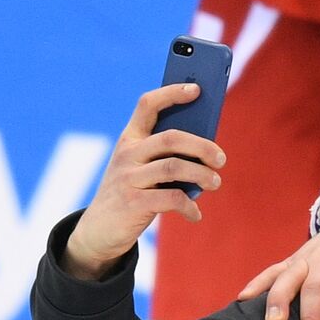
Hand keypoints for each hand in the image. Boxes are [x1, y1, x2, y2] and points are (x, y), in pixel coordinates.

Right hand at [64, 83, 224, 279]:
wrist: (98, 230)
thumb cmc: (131, 192)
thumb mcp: (140, 168)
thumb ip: (165, 155)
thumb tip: (208, 151)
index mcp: (130, 138)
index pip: (148, 104)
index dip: (172, 93)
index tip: (196, 89)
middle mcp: (127, 154)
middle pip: (171, 138)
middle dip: (202, 146)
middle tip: (221, 159)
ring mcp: (129, 178)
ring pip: (175, 166)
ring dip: (202, 175)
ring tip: (215, 182)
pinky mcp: (134, 203)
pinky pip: (172, 198)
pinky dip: (189, 206)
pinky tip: (195, 214)